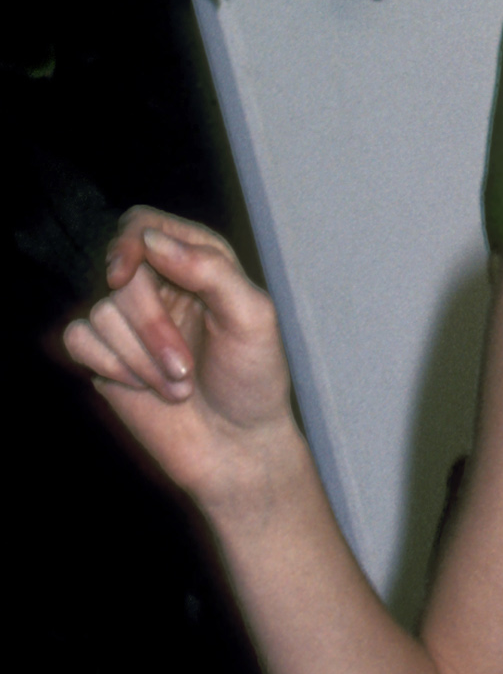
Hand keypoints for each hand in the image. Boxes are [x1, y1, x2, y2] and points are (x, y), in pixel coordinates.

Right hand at [59, 210, 300, 510]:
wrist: (236, 448)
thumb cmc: (253, 380)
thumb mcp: (253, 318)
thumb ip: (210, 270)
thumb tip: (153, 241)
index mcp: (197, 263)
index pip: (143, 225)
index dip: (129, 242)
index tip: (126, 272)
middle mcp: (159, 286)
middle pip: (121, 274)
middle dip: (151, 325)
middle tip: (184, 367)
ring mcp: (130, 323)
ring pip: (101, 312)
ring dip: (141, 358)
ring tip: (178, 386)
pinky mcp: (106, 356)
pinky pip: (79, 339)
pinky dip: (112, 366)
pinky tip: (143, 388)